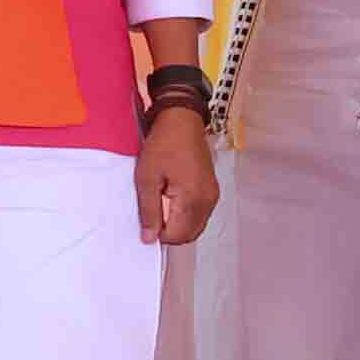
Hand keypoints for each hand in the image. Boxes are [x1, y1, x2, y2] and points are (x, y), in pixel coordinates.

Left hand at [139, 106, 219, 245]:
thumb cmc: (164, 144)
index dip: (159, 232)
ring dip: (178, 222)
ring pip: (195, 225)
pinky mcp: (212, 189)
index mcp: (192, 198)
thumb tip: (149, 238)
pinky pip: (200, 213)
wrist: (182, 121)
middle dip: (170, 230)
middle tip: (154, 211)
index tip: (148, 217)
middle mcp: (207, 200)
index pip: (177, 236)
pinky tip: (173, 196)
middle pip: (189, 234)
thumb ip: (149, 211)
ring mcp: (212, 195)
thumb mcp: (147, 178)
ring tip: (163, 200)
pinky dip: (186, 213)